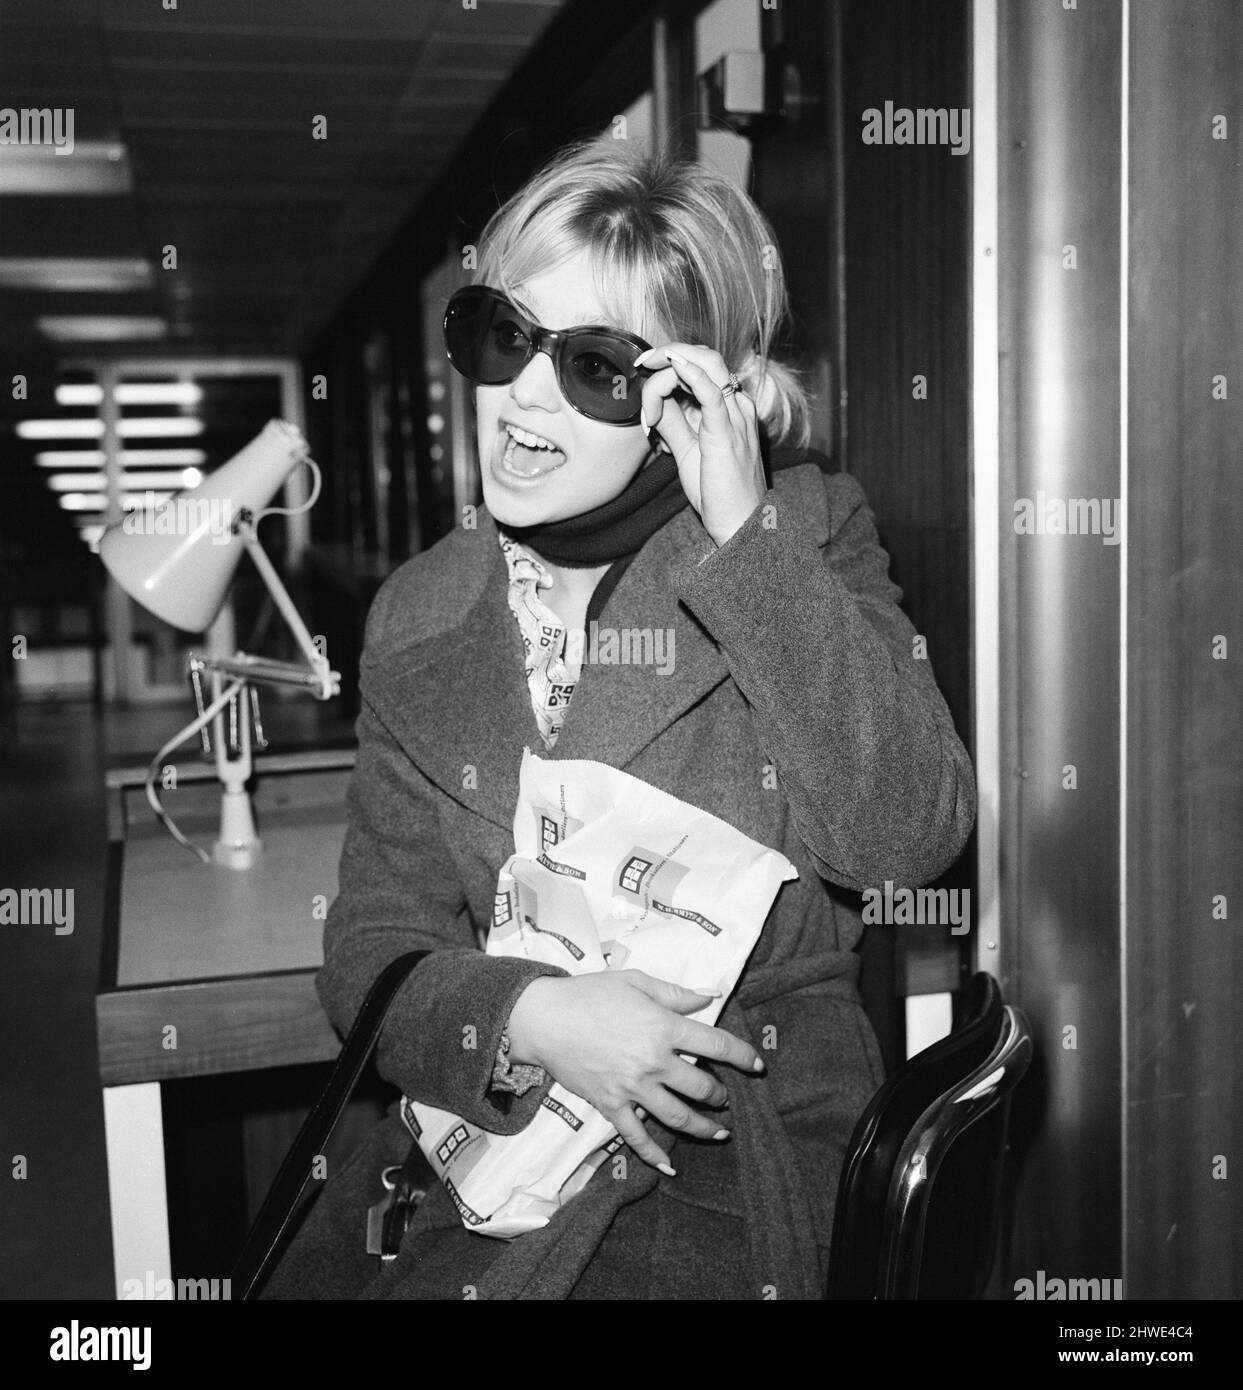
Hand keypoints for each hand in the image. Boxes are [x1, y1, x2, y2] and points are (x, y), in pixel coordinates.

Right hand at [505, 969, 763, 1175]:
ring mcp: (633, 1087)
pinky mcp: (611, 1105)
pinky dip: (653, 1155)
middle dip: (720, 1094)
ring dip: (702, 1127)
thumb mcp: (636, 982)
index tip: (756, 1064)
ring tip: (719, 1132)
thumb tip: (710, 996)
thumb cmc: (590, 994)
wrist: (544, 1018)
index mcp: (663, 1027)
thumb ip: (676, 993)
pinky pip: (636, 1136)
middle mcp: (654, 1061)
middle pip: (701, 1086)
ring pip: (677, 1116)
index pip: (716, 1045)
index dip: (742, 1055)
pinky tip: (669, 1167)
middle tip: (726, 1097)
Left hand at [634, 343, 766, 547]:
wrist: (740, 524)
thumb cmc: (718, 493)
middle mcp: (738, 406)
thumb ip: (673, 423)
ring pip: (707, 365)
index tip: (646, 392)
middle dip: (671, 352)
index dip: (670, 369)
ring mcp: (736, 416)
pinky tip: (672, 364)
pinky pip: (710, 392)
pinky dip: (690, 372)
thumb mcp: (688, 450)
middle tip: (643, 362)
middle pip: (707, 358)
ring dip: (673, 360)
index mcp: (731, 408)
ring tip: (648, 366)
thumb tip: (652, 403)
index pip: (703, 369)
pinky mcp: (727, 432)